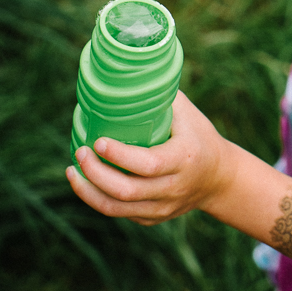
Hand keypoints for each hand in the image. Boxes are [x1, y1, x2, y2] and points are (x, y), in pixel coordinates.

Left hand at [66, 91, 235, 225]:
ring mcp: (163, 207)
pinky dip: (97, 198)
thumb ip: (160, 96)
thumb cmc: (198, 136)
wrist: (219, 178)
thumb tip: (125, 72)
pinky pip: (120, 213)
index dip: (119, 156)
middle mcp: (173, 188)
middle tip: (80, 152)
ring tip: (72, 171)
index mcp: (184, 159)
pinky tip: (86, 182)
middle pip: (126, 191)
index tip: (97, 141)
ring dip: (88, 191)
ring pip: (117, 208)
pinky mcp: (153, 218)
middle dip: (95, 173)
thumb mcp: (187, 112)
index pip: (149, 164)